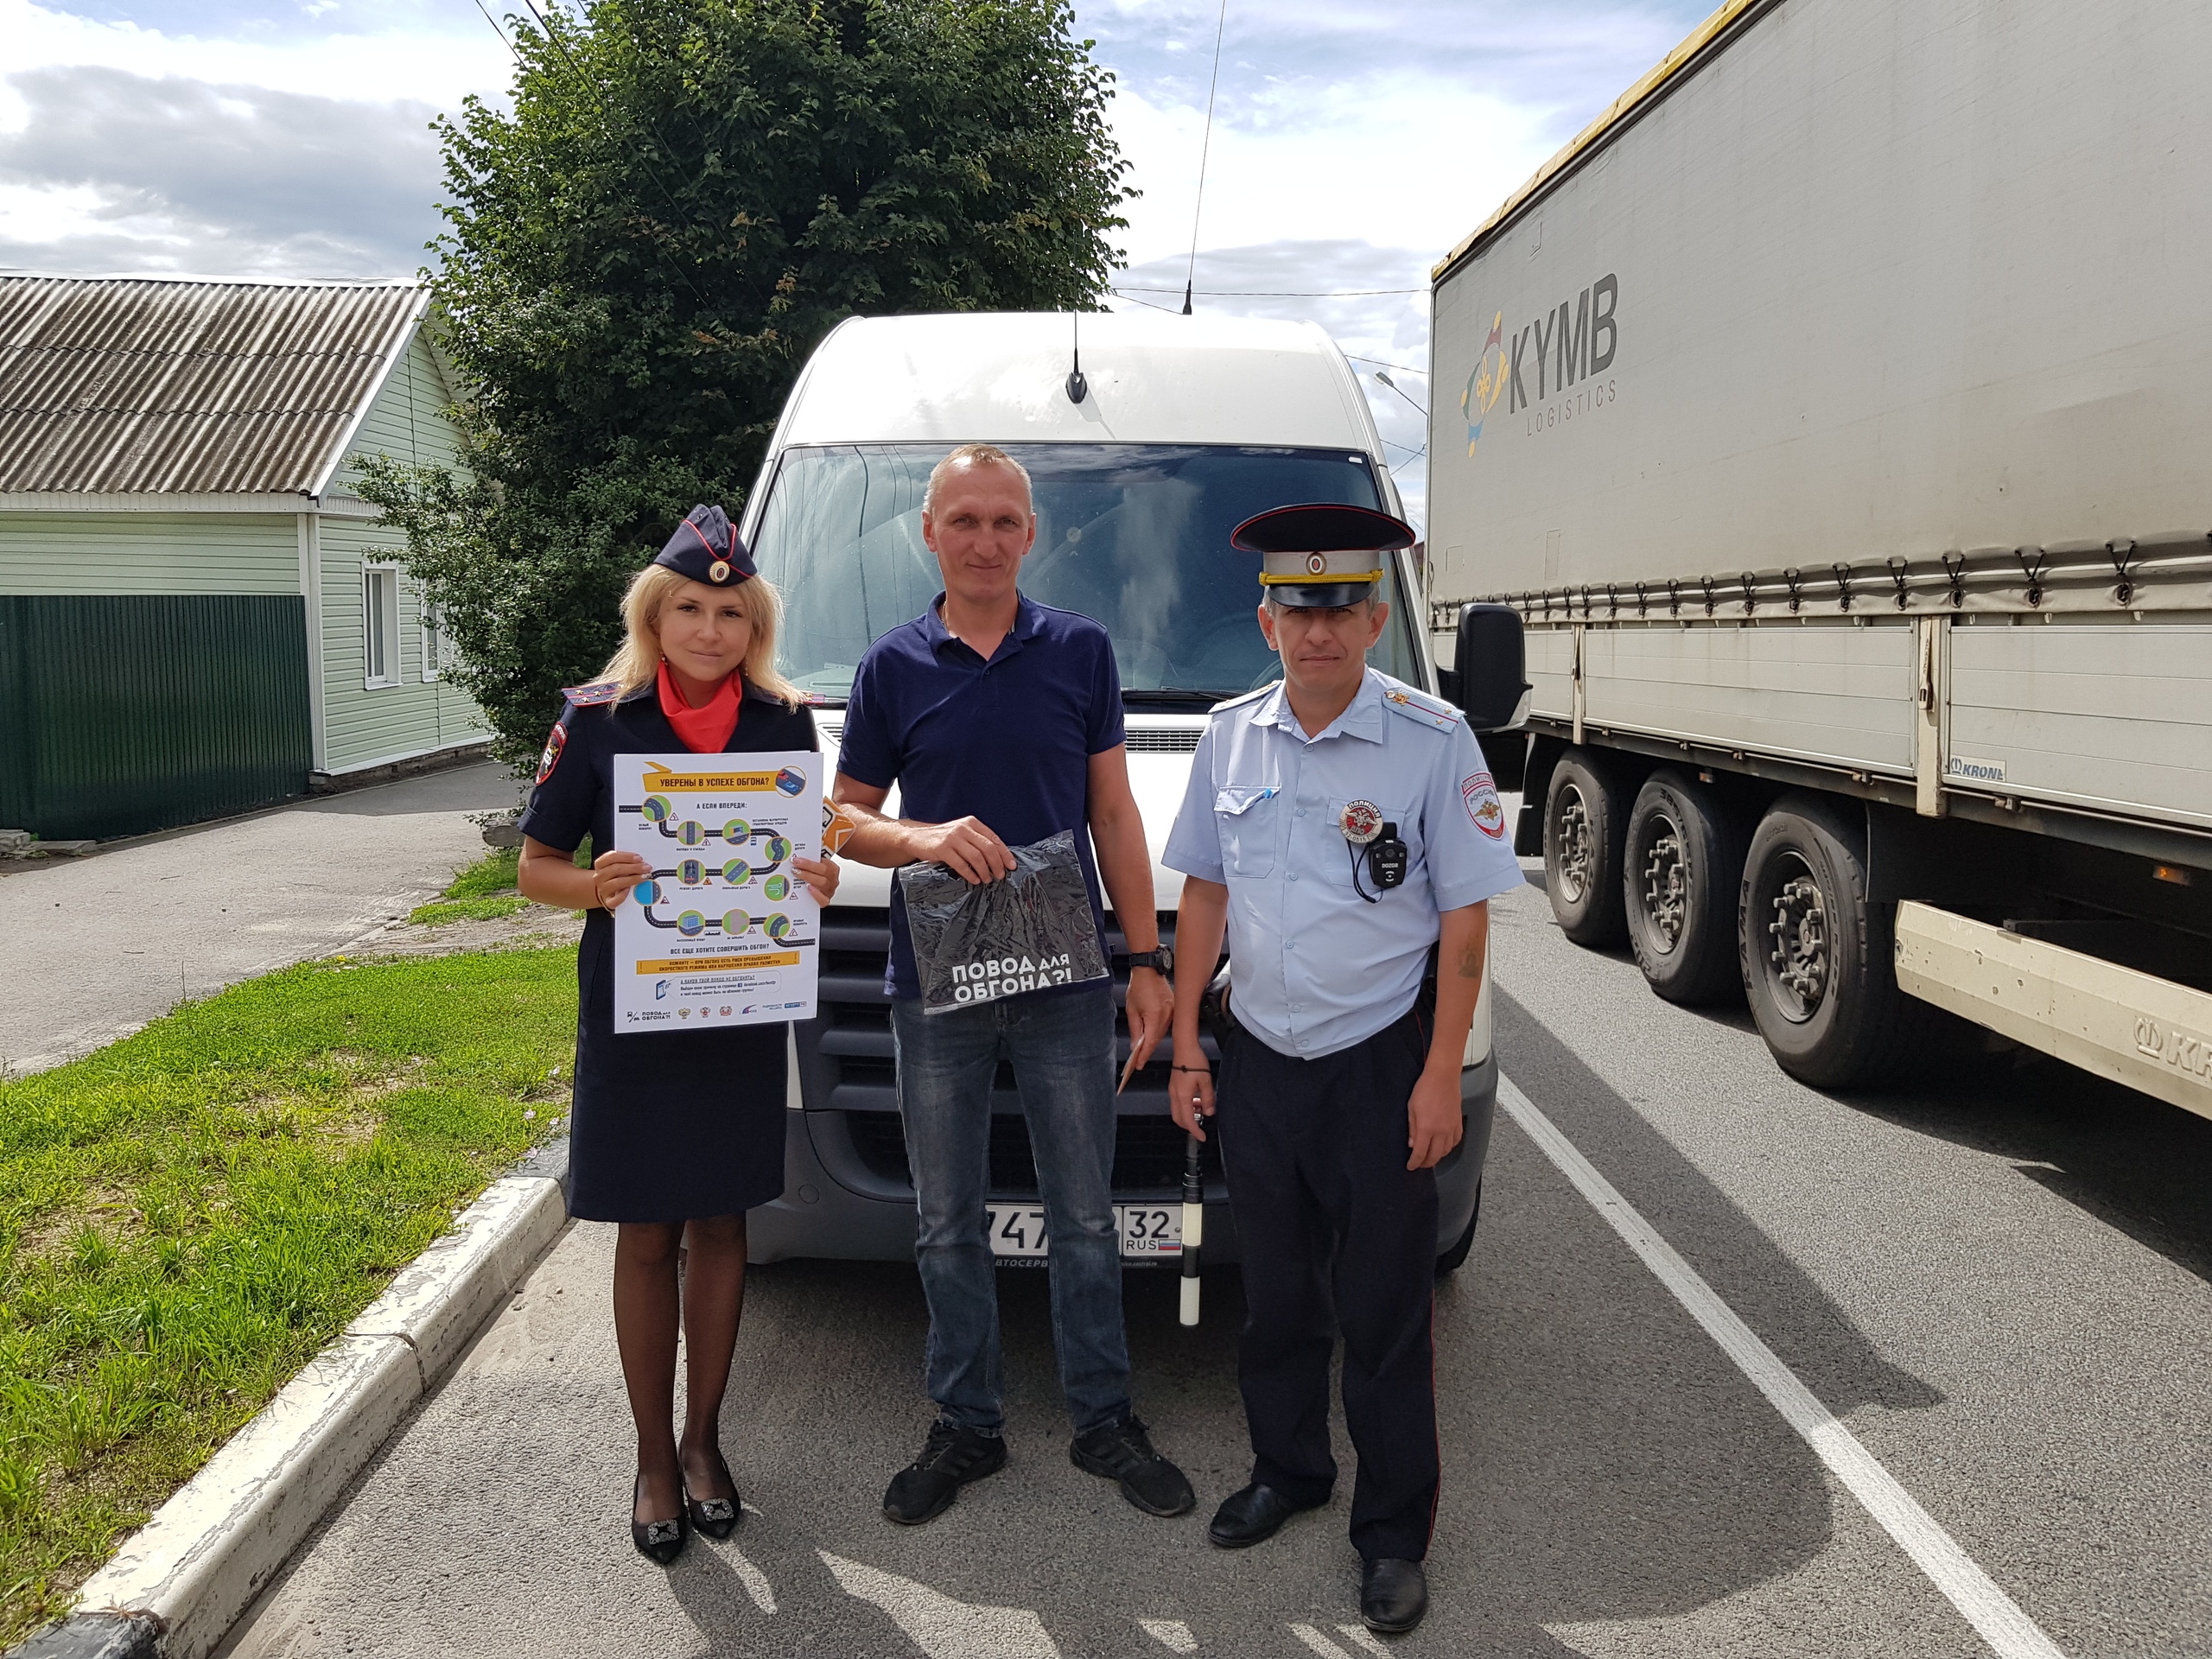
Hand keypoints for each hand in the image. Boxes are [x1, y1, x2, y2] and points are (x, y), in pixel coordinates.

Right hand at [590, 849, 652, 909]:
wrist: (607, 892)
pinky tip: (630, 890)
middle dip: (634, 867)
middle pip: (615, 869)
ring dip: (633, 879)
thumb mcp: (616, 866)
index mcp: (600, 864)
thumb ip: (625, 862)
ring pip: (617, 883)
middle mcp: (599, 876)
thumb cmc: (614, 876)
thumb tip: (641, 861)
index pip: (611, 857)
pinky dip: (623, 894)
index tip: (639, 858)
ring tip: (644, 877)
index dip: (626, 856)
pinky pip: (615, 899)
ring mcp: (602, 889)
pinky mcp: (608, 901)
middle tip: (646, 867)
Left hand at [791, 854, 839, 902]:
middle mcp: (832, 880)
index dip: (809, 862)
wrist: (818, 887)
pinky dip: (816, 894)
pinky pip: (823, 900)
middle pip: (823, 871)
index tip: (797, 860)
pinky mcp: (825, 901)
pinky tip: (808, 888)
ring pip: (822, 883)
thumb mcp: (814, 866)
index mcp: (832, 869)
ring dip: (808, 877)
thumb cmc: (815, 875)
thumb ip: (809, 861)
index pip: (823, 863)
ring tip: (797, 874)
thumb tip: (798, 857)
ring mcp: (829, 891)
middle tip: (795, 866)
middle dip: (807, 867)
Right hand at [909, 816, 1015, 883]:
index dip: (1005, 854)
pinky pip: (961, 864)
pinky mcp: (942, 849)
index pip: (994, 839)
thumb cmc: (943, 838)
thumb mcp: (962, 833)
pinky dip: (970, 874)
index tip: (1011, 866)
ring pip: (976, 857)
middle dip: (997, 864)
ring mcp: (952, 838)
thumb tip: (999, 858)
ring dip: (985, 871)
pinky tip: (974, 880)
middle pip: (988, 848)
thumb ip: (978, 840)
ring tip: (987, 879)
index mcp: (972, 823)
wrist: (917, 837)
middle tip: (1000, 875)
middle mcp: (963, 828)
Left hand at [1118, 967, 1173, 1089]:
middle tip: (1138, 1060)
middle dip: (1146, 1050)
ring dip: (1152, 1041)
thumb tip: (1134, 1045)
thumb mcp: (1131, 1010)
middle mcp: (1167, 1016)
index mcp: (1155, 1016)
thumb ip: (1134, 1029)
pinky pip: (1165, 1025)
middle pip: (1156, 1039)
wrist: (1149, 971)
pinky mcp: (1173, 1009)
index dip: (1143, 1055)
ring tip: (1142, 1050)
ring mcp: (1172, 1012)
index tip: (1138, 1064)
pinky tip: (1150, 1035)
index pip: (1149, 1042)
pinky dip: (1157, 1031)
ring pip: (1161, 1033)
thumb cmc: (1139, 986)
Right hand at [1169, 1049, 1214, 1138]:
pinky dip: (1187, 1106)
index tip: (1202, 1137)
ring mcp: (1173, 1091)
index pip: (1188, 1120)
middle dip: (1189, 1126)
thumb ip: (1208, 1099)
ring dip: (1188, 1115)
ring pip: (1177, 1111)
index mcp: (1183, 1096)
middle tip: (1201, 1127)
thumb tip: (1209, 1112)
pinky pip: (1178, 1102)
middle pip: (1178, 1118)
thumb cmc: (1194, 1061)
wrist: (1185, 1047)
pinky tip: (1197, 1100)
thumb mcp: (1206, 1081)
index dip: (1195, 1131)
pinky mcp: (1174, 1086)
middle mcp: (1175, 1095)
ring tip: (1202, 1109)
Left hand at [1406, 1066, 1463, 1170]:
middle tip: (1420, 1164)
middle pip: (1435, 1156)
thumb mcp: (1411, 1108)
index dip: (1415, 1163)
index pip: (1420, 1153)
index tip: (1411, 1166)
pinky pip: (1456, 1141)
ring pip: (1447, 1151)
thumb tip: (1412, 1144)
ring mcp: (1451, 1127)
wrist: (1443, 1076)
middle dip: (1426, 1163)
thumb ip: (1412, 1128)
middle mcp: (1441, 1131)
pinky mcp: (1458, 1122)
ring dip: (1438, 1156)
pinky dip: (1449, 1147)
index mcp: (1426, 1128)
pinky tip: (1444, 1145)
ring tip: (1431, 1155)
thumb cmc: (1425, 1087)